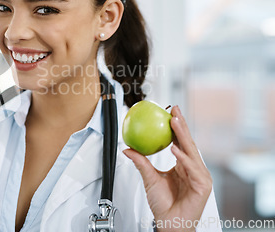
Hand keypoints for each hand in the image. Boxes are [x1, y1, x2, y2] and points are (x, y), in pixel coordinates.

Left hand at [123, 106, 212, 231]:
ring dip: (183, 135)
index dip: (176, 126)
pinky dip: (183, 158)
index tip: (169, 111)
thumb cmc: (163, 205)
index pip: (180, 141)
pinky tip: (175, 150)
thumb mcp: (149, 179)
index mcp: (182, 165)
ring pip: (191, 152)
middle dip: (182, 124)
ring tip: (174, 122)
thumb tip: (128, 148)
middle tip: (174, 110)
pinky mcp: (203, 186)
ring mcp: (199, 176)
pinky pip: (192, 169)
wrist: (169, 224)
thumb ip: (141, 162)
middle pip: (187, 142)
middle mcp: (192, 168)